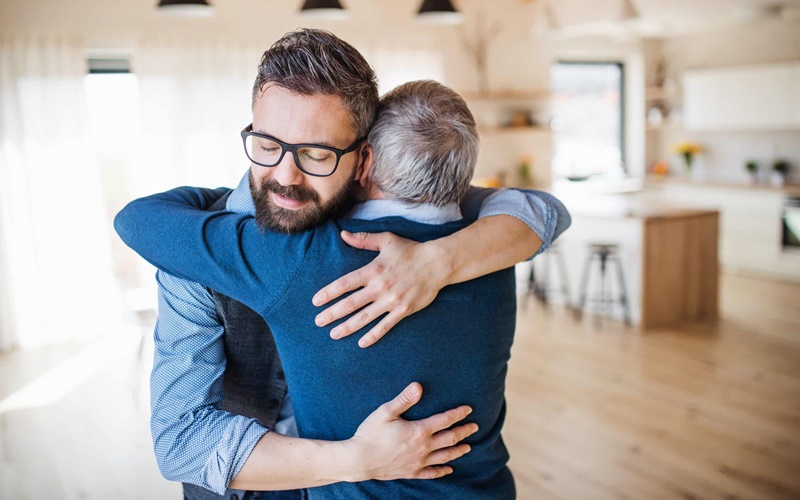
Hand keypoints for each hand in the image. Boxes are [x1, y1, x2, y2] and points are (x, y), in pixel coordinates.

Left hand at [312, 231, 451, 347]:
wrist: (438, 263)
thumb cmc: (411, 250)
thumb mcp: (387, 240)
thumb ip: (364, 240)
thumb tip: (343, 235)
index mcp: (373, 270)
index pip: (344, 284)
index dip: (328, 293)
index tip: (316, 302)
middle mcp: (380, 287)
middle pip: (350, 303)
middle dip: (332, 314)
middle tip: (318, 322)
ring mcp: (391, 300)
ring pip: (364, 318)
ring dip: (347, 327)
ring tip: (333, 334)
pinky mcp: (403, 310)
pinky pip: (385, 326)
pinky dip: (373, 336)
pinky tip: (361, 343)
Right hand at [347, 382, 477, 480]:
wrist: (359, 460)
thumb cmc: (370, 433)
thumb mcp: (385, 412)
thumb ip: (404, 399)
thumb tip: (418, 386)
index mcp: (419, 431)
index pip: (444, 420)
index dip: (458, 414)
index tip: (469, 409)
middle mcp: (423, 448)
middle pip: (450, 439)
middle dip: (464, 432)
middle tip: (475, 427)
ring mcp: (418, 462)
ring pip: (444, 456)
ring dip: (458, 451)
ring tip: (468, 447)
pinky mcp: (411, 472)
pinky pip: (432, 473)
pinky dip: (442, 471)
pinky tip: (449, 469)